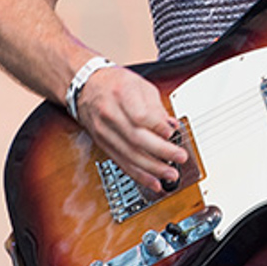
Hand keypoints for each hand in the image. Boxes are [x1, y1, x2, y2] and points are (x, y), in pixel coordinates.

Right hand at [74, 65, 186, 194]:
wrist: (86, 86)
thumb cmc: (115, 83)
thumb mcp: (140, 85)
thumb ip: (157, 107)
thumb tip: (171, 127)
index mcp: (122, 94)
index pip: (140, 116)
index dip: (159, 127)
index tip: (172, 133)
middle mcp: (110, 113)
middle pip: (136, 138)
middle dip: (161, 151)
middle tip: (180, 157)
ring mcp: (104, 131)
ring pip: (129, 154)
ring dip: (152, 168)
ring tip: (170, 174)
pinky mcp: (102, 143)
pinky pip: (121, 162)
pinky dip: (138, 174)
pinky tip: (153, 181)